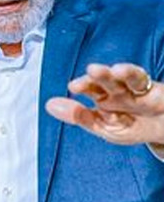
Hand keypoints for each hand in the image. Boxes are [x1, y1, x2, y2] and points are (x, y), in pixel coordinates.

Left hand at [46, 63, 163, 145]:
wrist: (163, 131)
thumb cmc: (132, 127)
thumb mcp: (105, 128)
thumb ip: (80, 117)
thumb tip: (49, 105)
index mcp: (103, 97)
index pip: (90, 88)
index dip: (82, 85)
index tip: (73, 86)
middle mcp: (117, 89)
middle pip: (106, 80)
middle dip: (97, 77)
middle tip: (88, 74)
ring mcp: (135, 89)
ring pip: (125, 76)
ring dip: (114, 72)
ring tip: (99, 70)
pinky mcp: (154, 90)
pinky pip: (141, 79)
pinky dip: (132, 74)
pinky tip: (122, 71)